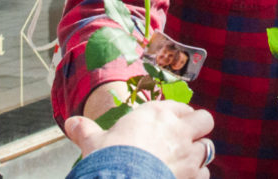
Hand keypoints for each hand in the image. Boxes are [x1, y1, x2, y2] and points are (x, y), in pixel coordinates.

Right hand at [65, 100, 214, 178]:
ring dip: (198, 154)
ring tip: (185, 160)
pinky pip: (205, 172)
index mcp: (158, 114)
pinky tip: (183, 177)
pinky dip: (197, 175)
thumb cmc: (110, 158)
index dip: (178, 115)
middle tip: (186, 138)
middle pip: (205, 120)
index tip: (171, 122)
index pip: (181, 106)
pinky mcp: (194, 176)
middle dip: (199, 128)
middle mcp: (178, 130)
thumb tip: (70, 123)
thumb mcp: (94, 142)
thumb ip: (86, 131)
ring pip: (207, 148)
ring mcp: (189, 153)